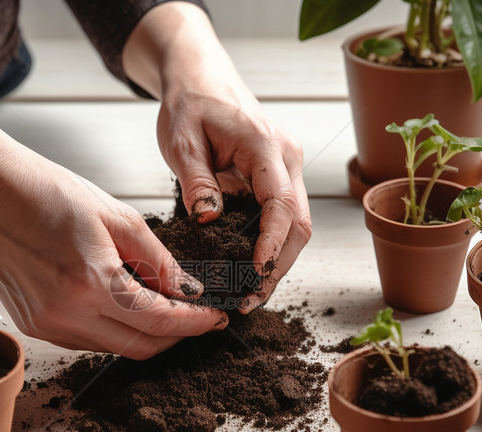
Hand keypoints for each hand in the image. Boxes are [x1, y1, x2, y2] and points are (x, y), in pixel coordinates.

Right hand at [0, 87, 227, 359]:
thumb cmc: (47, 193)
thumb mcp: (117, 217)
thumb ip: (158, 261)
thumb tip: (188, 291)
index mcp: (91, 283)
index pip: (158, 321)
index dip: (194, 323)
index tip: (214, 318)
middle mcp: (66, 314)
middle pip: (139, 347)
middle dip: (174, 336)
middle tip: (195, 317)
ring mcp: (45, 325)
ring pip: (113, 347)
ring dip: (142, 333)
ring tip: (157, 303)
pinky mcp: (33, 326)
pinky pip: (85, 340)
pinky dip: (110, 328)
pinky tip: (117, 302)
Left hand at [123, 3, 311, 312]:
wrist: (201, 81)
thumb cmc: (190, 105)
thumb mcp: (182, 142)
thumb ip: (196, 183)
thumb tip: (209, 221)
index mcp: (265, 145)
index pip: (282, 204)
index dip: (272, 244)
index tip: (255, 274)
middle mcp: (287, 158)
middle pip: (300, 223)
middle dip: (279, 265)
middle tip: (250, 299)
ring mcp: (287, 168)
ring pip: (297, 225)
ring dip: (277, 261)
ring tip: (250, 295)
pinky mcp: (279, 178)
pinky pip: (284, 218)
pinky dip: (271, 247)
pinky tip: (251, 271)